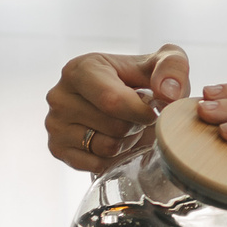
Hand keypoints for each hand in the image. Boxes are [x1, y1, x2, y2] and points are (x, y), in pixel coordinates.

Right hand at [45, 44, 188, 172]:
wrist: (126, 102)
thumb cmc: (145, 80)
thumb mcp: (166, 62)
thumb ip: (172, 68)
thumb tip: (167, 94)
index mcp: (80, 69)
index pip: (112, 101)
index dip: (141, 112)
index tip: (153, 110)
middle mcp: (59, 95)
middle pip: (113, 126)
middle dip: (136, 126)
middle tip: (136, 116)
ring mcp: (54, 123)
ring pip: (106, 147)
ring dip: (126, 141)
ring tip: (124, 125)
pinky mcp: (56, 148)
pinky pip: (95, 164)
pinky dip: (112, 158)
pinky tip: (112, 139)